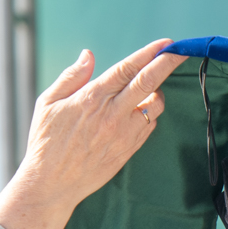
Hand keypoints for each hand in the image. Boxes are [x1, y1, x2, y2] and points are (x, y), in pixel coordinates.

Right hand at [0, 39, 185, 228]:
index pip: (128, 68)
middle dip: (168, 63)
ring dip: (157, 93)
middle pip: (149, 82)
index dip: (150, 53)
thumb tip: (88, 55)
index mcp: (92, 98)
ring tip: (147, 89)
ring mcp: (123, 134)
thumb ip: (71, 77)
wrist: (52, 184)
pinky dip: (149, 115)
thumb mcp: (48, 103)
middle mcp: (112, 115)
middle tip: (181, 51)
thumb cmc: (46, 142)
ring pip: (155, 106)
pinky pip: (149, 127)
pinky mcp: (128, 150)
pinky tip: (137, 112)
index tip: (166, 44)